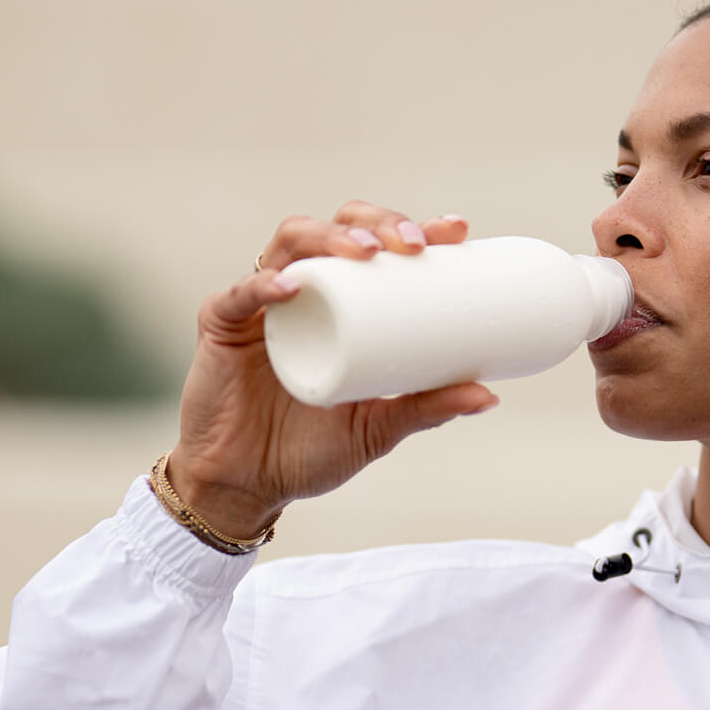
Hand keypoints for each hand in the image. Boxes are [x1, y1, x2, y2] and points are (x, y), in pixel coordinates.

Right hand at [165, 202, 496, 538]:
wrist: (247, 487)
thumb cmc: (309, 451)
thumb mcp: (377, 428)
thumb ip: (427, 408)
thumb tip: (489, 396)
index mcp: (341, 302)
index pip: (378, 245)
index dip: (413, 226)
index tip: (456, 232)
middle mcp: (303, 290)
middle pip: (338, 226)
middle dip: (379, 222)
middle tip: (414, 245)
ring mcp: (260, 303)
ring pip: (292, 242)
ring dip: (330, 236)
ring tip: (365, 251)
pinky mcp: (220, 325)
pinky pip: (239, 294)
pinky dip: (265, 284)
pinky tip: (292, 284)